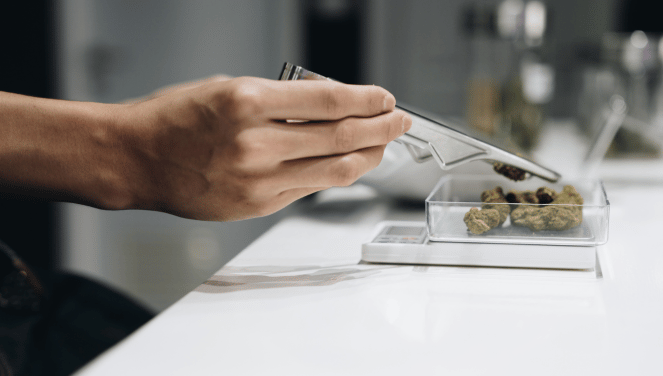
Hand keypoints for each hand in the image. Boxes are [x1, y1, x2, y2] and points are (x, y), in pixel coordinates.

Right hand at [117, 76, 410, 220]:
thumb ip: (280, 100)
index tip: (384, 98)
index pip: (328, 101)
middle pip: (341, 137)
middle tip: (398, 121)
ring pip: (334, 169)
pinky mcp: (258, 205)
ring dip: (368, 155)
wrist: (137, 158)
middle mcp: (256, 144)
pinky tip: (349, 164)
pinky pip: (310, 187)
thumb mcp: (227, 87)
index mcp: (247, 102)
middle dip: (380, 128)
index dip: (366, 99)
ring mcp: (258, 180)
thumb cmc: (174, 118)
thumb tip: (328, 105)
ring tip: (384, 143)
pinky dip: (336, 174)